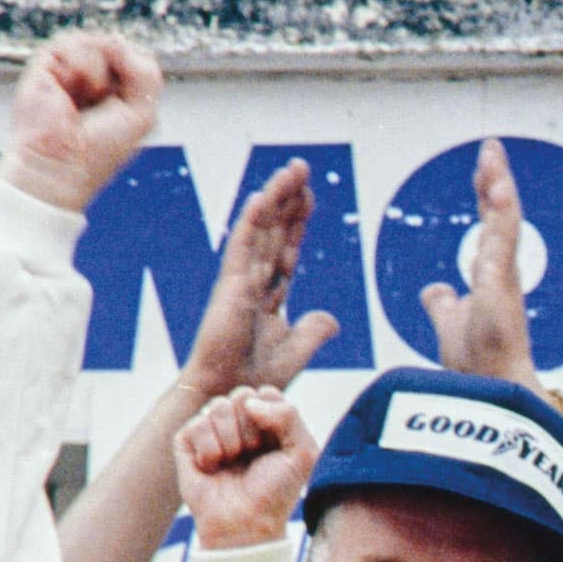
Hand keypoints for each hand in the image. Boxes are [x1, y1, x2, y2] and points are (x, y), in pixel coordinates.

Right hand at [0, 34, 161, 213]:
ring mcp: (69, 69)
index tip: (128, 97)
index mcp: (117, 89)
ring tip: (88, 97)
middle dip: (119, 69)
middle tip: (105, 98)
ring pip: (95, 42)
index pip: (134, 55)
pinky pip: (72, 43)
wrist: (63, 162)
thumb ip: (146, 73)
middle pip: (116, 45)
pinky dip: (81, 67)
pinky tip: (73, 89)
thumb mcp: (143, 113)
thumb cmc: (102, 149)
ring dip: (98, 71)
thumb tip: (117, 43)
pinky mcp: (46, 64)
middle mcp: (93, 77)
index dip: (135, 68)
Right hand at [174, 386, 318, 549]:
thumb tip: (250, 402)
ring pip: (219, 406)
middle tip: (252, 455)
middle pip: (243, 395)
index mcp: (267, 421)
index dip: (272, 417)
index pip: (266, 392)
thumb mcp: (302, 453)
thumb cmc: (274, 491)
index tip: (275, 445)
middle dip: (251, 429)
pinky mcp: (187, 441)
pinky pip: (197, 423)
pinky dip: (210, 450)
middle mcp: (238, 421)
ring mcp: (211, 429)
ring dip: (231, 441)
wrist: (245, 522)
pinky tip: (212, 468)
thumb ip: (289, 415)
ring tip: (232, 463)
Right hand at [180, 159, 341, 399]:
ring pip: (260, 231)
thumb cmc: (256, 378)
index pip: (285, 248)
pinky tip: (262, 197)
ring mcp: (239, 282)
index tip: (309, 196)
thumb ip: (313, 331)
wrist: (232, 393)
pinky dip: (252, 222)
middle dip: (288, 199)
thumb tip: (332, 318)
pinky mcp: (230, 288)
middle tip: (300, 168)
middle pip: (274, 231)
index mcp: (268, 295)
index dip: (298, 221)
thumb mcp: (297, 351)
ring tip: (289, 171)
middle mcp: (252, 282)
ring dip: (275, 199)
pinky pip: (242, 248)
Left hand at [420, 139, 544, 392]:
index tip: (484, 169)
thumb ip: (443, 304)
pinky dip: (501, 211)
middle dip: (495, 180)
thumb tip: (433, 290)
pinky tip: (497, 186)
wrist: (491, 389)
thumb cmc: (476, 365)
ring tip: (492, 156)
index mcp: (492, 277)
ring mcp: (504, 276)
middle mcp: (502, 272)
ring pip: (504, 221)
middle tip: (491, 148)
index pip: (490, 227)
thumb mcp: (450, 324)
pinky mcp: (502, 283)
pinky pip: (503, 239)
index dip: (487, 196)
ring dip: (499, 186)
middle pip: (500, 216)